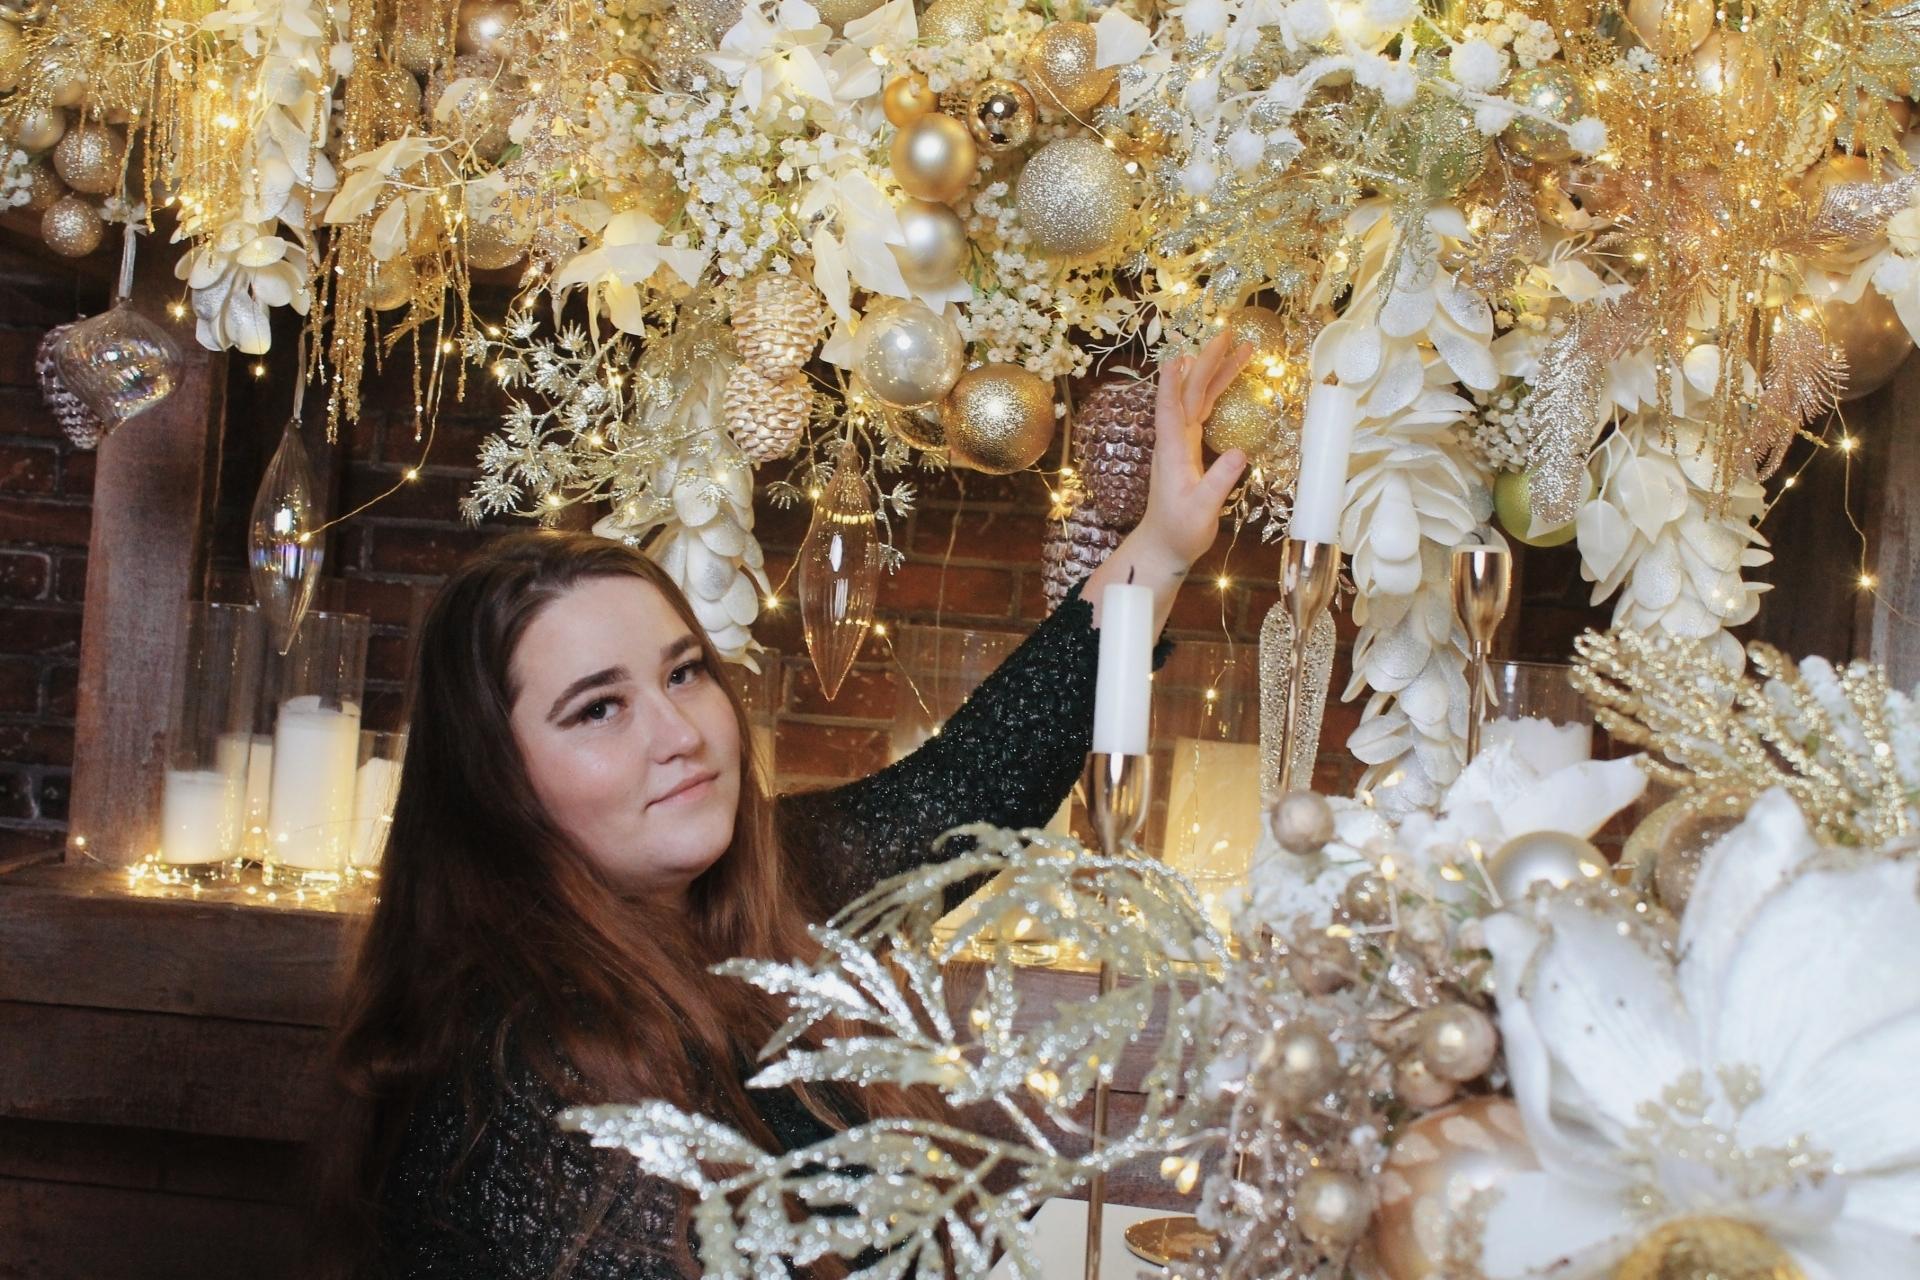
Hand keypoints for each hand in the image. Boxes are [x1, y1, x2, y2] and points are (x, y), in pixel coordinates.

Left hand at [1134, 330, 1253, 572]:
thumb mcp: (1202, 511)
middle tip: (1228, 334)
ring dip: (1215, 373)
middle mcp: (1173, 441)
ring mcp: (1180, 444)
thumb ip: (1218, 483)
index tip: (1182, 354)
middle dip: (1208, 362)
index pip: (1169, 408)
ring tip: (1238, 349)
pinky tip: (1221, 380)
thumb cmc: (1180, 531)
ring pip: (1197, 399)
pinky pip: (1201, 412)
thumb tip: (1240, 453)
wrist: (1163, 545)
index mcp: (1172, 451)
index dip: (1173, 381)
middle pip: (1189, 393)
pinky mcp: (1188, 450)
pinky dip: (1213, 393)